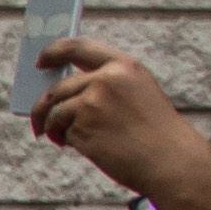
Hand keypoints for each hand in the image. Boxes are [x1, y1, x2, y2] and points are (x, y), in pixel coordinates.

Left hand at [26, 37, 210, 209]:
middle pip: (58, 88)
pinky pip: (62, 131)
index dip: (54, 52)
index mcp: (124, 67)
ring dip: (50, 126)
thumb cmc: (156, 133)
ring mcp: (92, 103)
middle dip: (43, 106)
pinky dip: (64, 140)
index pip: (78, 47)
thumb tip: (61, 96)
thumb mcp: (138, 95)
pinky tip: (75, 147)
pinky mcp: (83, 127)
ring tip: (57, 138)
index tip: (40, 61)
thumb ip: (106, 87)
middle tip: (38, 119)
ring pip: (55, 112)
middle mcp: (106, 80)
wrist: (172, 162)